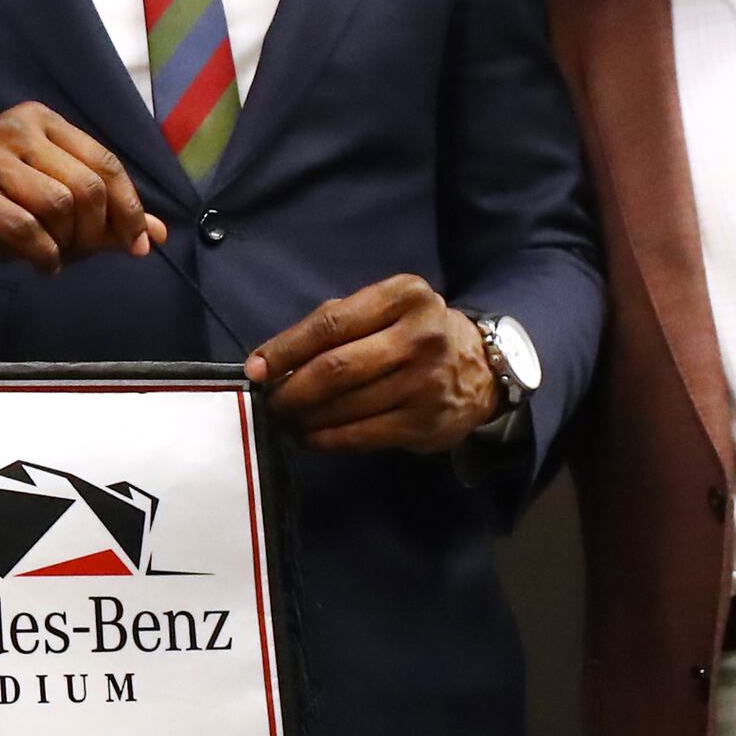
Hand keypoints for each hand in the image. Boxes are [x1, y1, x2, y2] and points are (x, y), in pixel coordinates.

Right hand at [0, 104, 158, 278]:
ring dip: (68, 244)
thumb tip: (156, 234)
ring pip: (59, 204)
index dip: (129, 208)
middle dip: (96, 231)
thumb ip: (104, 216)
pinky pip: (25, 227)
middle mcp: (15, 128)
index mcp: (41, 121)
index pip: (105, 162)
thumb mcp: (53, 208)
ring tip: (58, 257)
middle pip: (87, 185)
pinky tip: (42, 265)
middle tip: (83, 254)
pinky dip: (43, 255)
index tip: (137, 244)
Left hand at [243, 275, 494, 452]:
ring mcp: (426, 381)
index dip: (286, 349)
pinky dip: (326, 439)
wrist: (480, 369)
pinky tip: (309, 437)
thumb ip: (335, 322)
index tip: (255, 369)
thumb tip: (272, 360)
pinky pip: (362, 434)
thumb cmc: (414, 334)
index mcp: (403, 296)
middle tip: (268, 402)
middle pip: (335, 367)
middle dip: (291, 389)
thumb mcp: (385, 309)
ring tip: (284, 420)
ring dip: (304, 417)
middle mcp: (420, 335)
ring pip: (345, 405)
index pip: (330, 323)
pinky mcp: (426, 422)